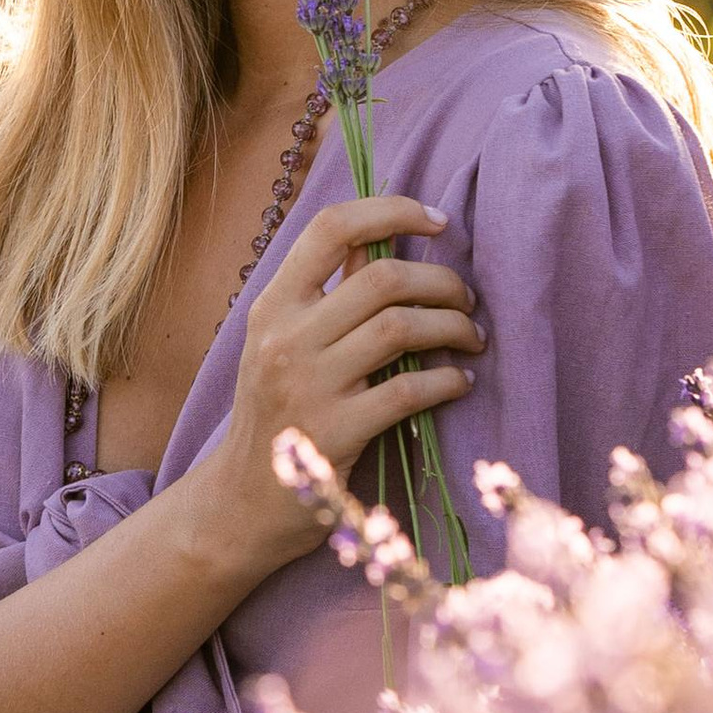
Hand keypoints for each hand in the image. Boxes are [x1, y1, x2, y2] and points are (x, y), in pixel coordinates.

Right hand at [191, 196, 481, 586]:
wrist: (241, 501)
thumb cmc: (275, 413)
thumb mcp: (283, 343)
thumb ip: (330, 294)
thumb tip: (388, 238)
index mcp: (272, 305)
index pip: (330, 228)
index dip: (391, 210)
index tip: (437, 221)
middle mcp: (285, 337)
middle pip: (382, 277)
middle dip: (441, 281)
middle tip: (465, 298)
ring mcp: (308, 385)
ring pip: (401, 328)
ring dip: (452, 326)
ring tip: (471, 337)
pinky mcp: (336, 432)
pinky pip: (410, 391)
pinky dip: (448, 380)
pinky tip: (460, 381)